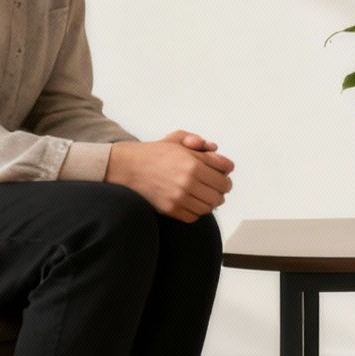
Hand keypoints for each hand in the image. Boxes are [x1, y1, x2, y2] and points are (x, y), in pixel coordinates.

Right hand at [107, 134, 234, 221]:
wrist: (128, 167)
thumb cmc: (153, 152)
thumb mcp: (177, 139)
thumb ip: (199, 143)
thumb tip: (215, 150)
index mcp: (193, 162)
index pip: (225, 173)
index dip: (227, 172)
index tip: (223, 172)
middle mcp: (188, 181)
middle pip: (221, 192)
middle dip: (221, 188)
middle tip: (216, 185)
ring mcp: (179, 197)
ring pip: (209, 206)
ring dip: (210, 201)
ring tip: (204, 194)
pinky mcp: (171, 209)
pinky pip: (194, 216)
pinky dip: (197, 211)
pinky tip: (192, 202)